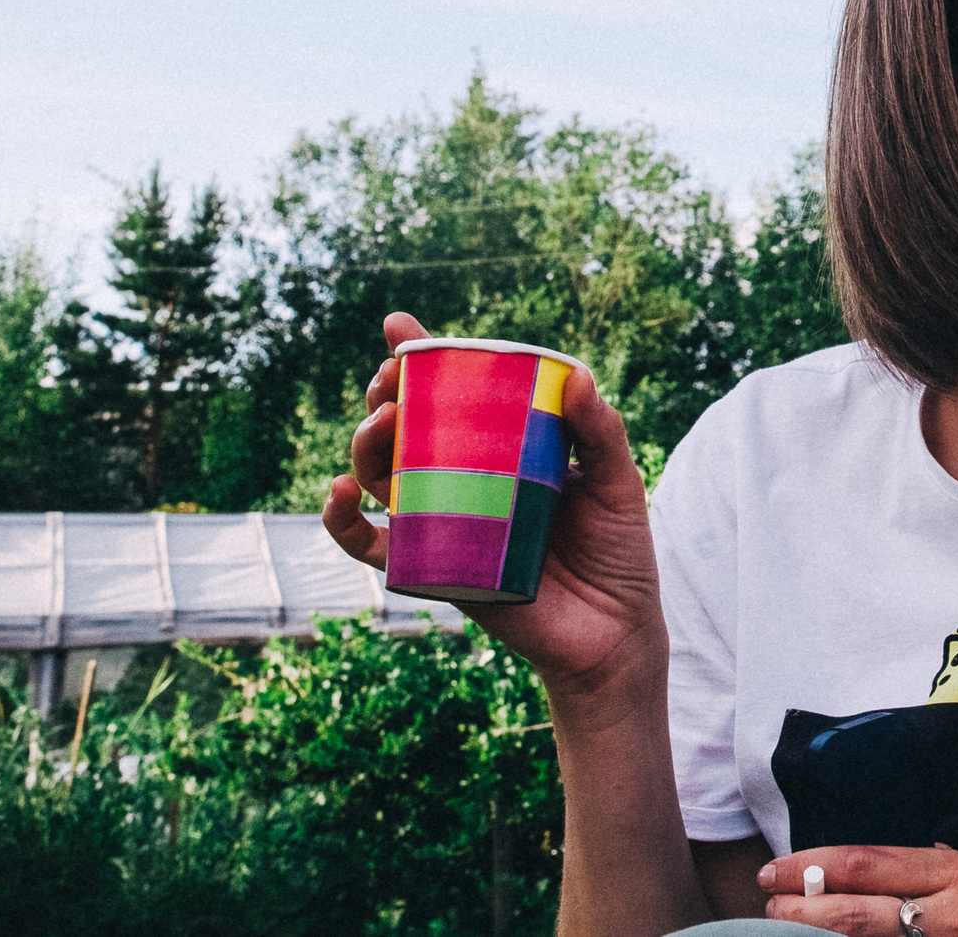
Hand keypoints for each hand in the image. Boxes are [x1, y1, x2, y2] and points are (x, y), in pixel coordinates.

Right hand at [321, 312, 667, 707]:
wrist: (614, 632)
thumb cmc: (618, 551)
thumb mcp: (617, 481)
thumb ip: (599, 430)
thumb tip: (575, 373)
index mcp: (506, 449)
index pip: (456, 394)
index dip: (420, 359)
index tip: (397, 326)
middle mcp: (467, 481)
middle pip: (407, 429)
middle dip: (386, 395)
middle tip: (391, 378)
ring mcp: (445, 523)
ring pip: (381, 477)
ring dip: (366, 445)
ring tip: (381, 424)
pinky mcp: (433, 569)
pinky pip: (373, 546)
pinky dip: (342, 523)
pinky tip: (338, 494)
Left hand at [761, 846, 957, 935]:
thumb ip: (912, 871)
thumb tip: (837, 867)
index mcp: (950, 872)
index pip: (864, 863)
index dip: (809, 867)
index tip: (772, 872)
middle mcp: (948, 912)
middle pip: (853, 914)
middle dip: (798, 912)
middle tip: (768, 908)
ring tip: (782, 932)